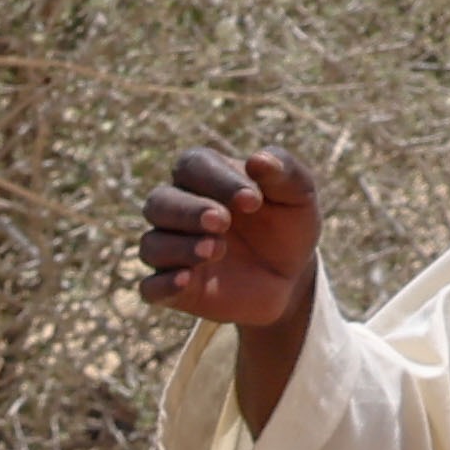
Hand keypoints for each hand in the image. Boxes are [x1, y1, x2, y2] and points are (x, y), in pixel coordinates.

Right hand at [136, 145, 319, 333]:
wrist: (290, 279)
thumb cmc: (288, 227)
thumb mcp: (299, 196)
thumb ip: (284, 173)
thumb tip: (257, 159)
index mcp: (206, 178)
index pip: (192, 166)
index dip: (216, 179)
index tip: (252, 201)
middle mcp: (180, 213)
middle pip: (159, 202)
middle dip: (188, 211)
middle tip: (222, 221)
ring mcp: (173, 252)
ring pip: (152, 244)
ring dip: (179, 246)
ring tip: (216, 251)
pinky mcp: (174, 290)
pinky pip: (151, 288)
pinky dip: (163, 284)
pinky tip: (186, 280)